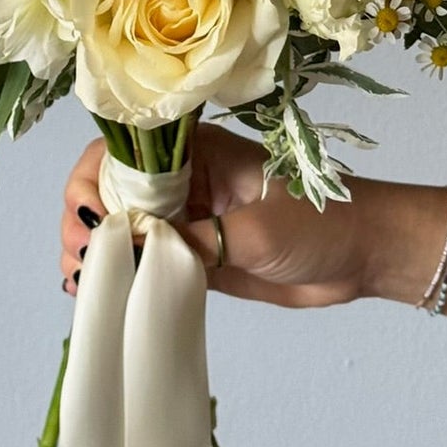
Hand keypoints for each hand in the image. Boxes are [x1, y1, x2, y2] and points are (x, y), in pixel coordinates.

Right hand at [59, 123, 389, 307]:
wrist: (364, 255)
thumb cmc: (321, 225)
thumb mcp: (257, 231)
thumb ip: (196, 240)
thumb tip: (131, 248)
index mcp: (195, 152)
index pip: (120, 154)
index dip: (92, 183)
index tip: (91, 224)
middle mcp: (181, 180)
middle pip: (108, 190)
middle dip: (83, 221)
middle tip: (82, 261)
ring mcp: (184, 219)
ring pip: (119, 228)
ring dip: (93, 251)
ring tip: (82, 281)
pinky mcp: (193, 256)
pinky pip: (142, 260)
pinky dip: (115, 274)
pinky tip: (94, 293)